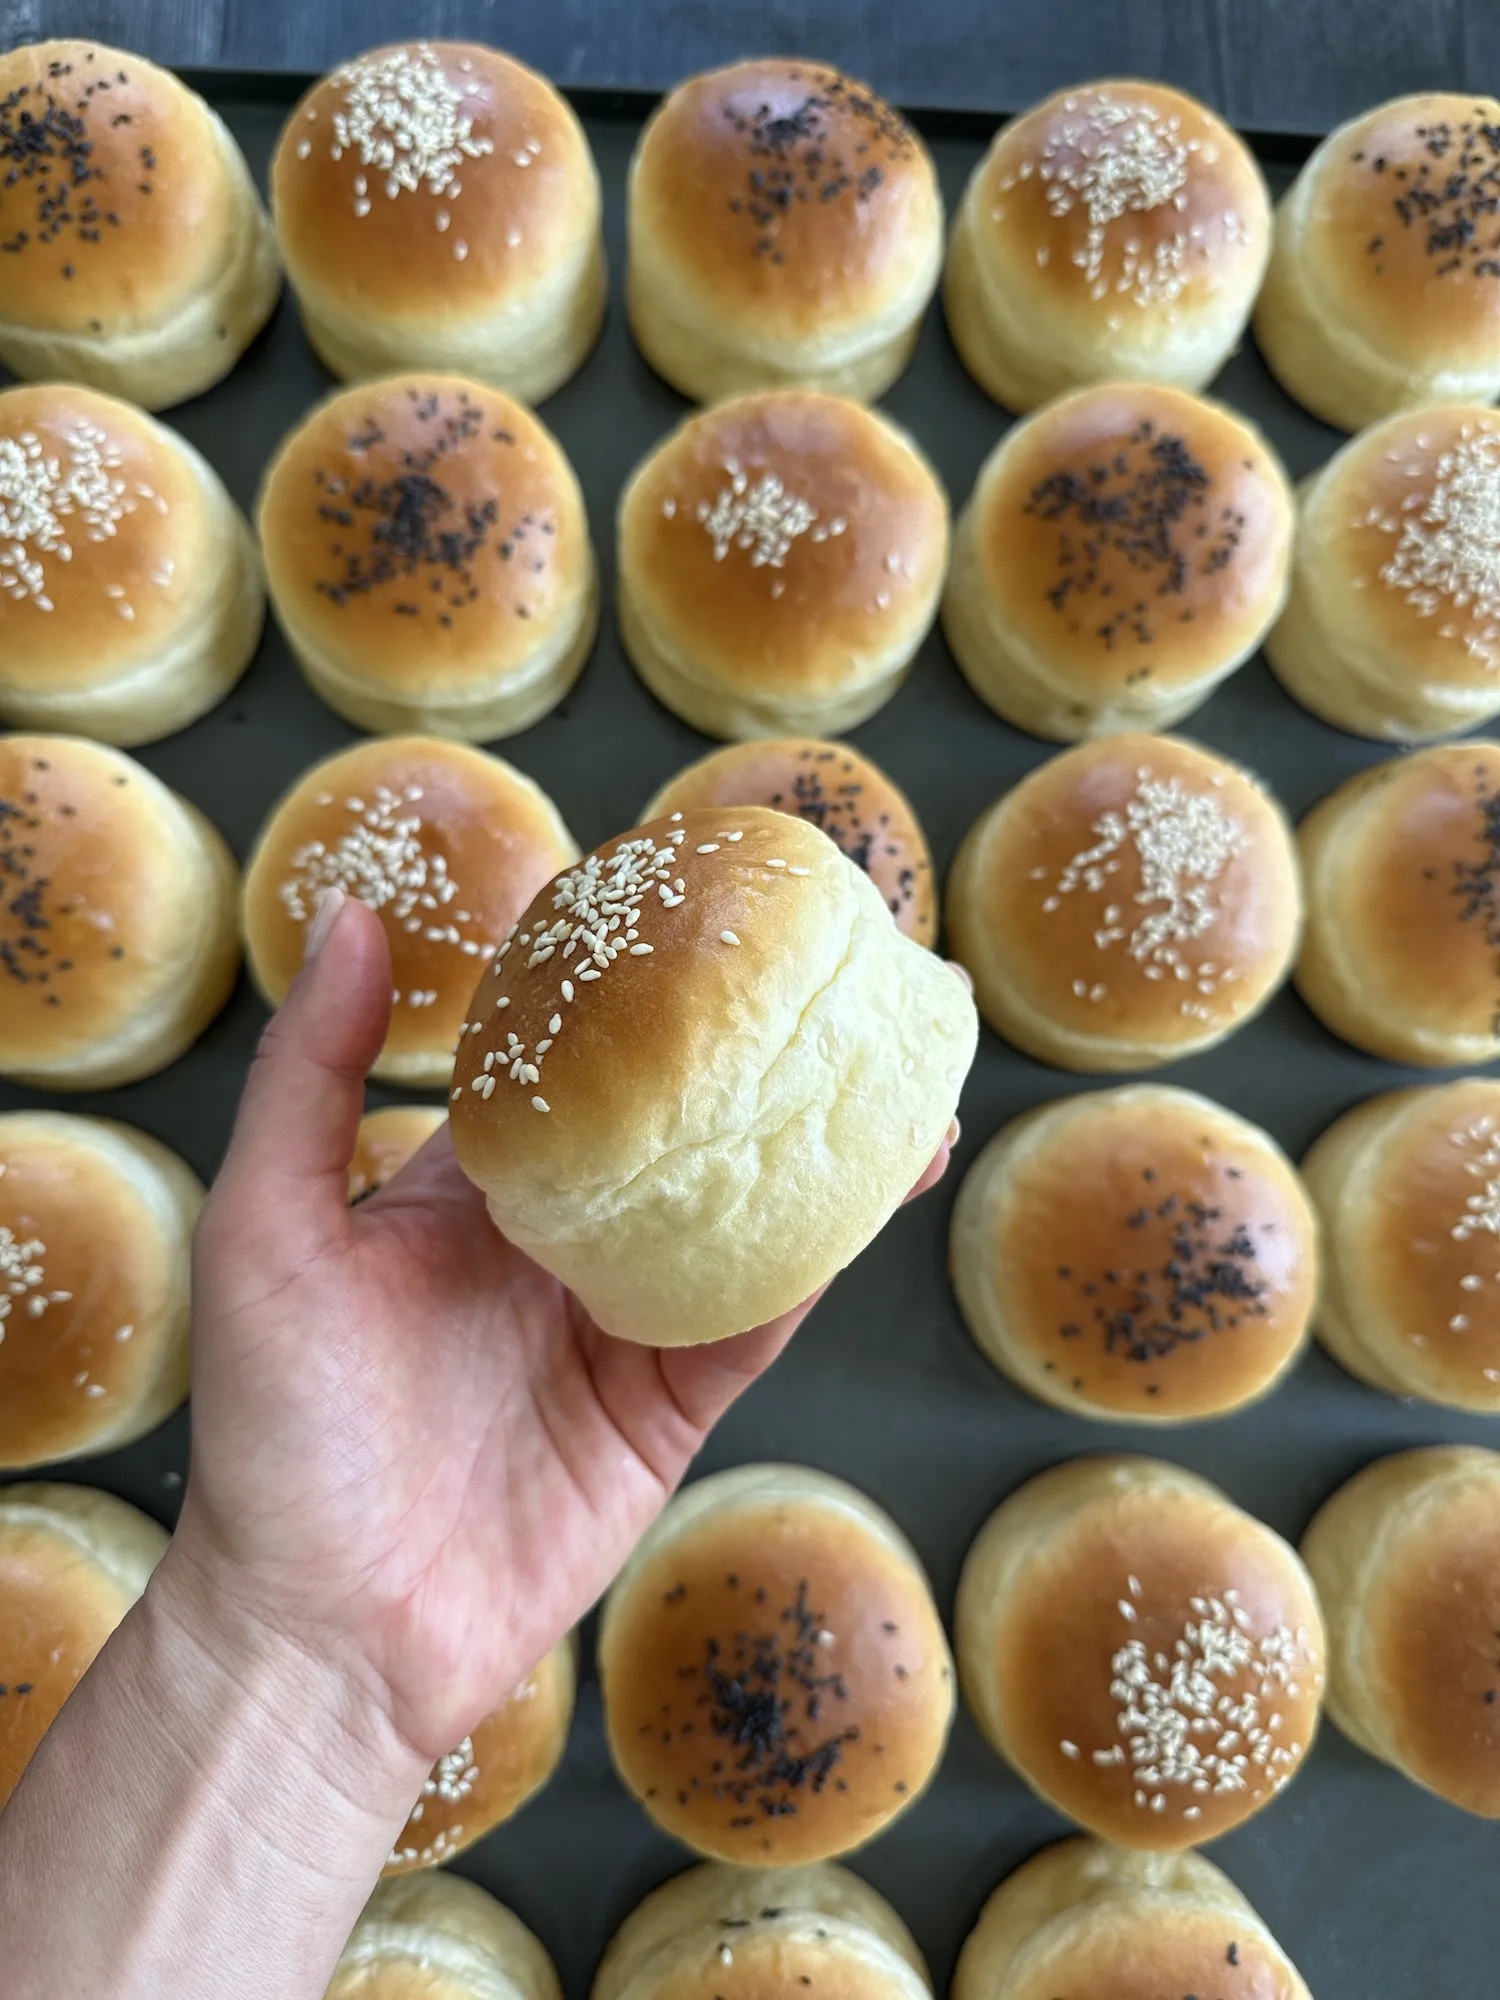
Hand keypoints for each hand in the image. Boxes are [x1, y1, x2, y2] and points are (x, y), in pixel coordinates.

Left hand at [180, 888, 953, 1765]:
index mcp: (470, 1187)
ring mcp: (621, 1326)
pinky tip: (871, 1190)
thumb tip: (349, 917)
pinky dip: (813, 1259)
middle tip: (833, 982)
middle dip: (752, 1063)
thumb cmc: (274, 1431)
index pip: (567, 1063)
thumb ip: (313, 1077)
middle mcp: (557, 1244)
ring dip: (818, 1155)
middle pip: (675, 1132)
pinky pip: (754, 1321)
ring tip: (898, 1080)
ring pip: (737, 1219)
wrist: (328, 1632)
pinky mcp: (670, 1410)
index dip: (630, 991)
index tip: (698, 909)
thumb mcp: (267, 1229)